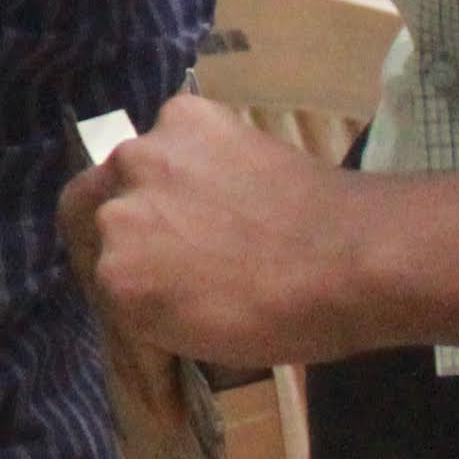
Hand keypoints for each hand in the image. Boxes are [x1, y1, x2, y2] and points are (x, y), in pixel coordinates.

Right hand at [60, 93, 388, 373]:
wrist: (360, 256)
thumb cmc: (292, 319)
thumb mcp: (204, 341)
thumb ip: (156, 311)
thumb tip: (158, 306)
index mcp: (115, 280)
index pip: (106, 285)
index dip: (134, 297)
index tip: (162, 306)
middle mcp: (115, 211)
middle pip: (99, 221)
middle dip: (129, 237)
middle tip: (170, 251)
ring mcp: (146, 155)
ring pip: (131, 171)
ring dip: (157, 189)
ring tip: (207, 206)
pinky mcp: (184, 117)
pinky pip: (175, 135)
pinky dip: (194, 154)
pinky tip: (229, 173)